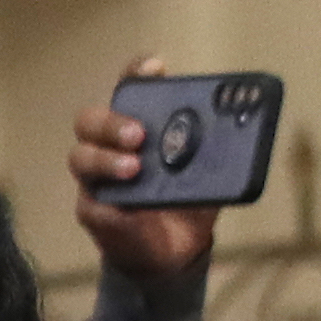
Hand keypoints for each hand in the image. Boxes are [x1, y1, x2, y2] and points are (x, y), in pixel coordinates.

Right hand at [68, 48, 218, 287]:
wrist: (176, 252)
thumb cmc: (187, 201)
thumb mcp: (208, 172)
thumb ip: (215, 152)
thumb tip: (239, 132)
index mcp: (137, 126)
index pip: (128, 89)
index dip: (135, 74)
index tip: (156, 67)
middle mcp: (109, 146)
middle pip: (90, 120)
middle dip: (112, 122)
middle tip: (140, 134)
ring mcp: (96, 178)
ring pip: (80, 156)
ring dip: (105, 160)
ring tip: (133, 169)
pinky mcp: (94, 211)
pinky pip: (91, 201)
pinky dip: (110, 202)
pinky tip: (129, 208)